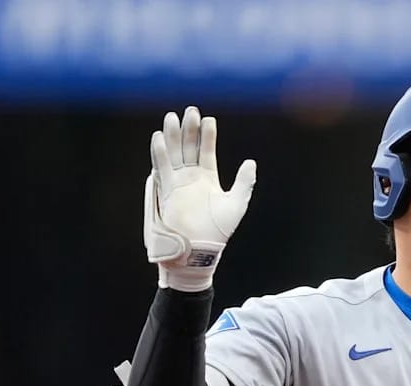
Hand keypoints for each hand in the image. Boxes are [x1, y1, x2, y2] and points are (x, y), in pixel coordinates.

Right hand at [144, 106, 255, 291]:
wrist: (199, 250)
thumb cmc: (219, 231)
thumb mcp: (237, 203)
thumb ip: (244, 183)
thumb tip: (251, 162)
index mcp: (208, 178)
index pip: (206, 151)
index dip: (207, 136)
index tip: (209, 120)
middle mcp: (190, 178)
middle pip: (188, 147)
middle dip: (189, 130)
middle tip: (191, 111)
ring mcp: (177, 183)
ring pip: (173, 153)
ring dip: (172, 136)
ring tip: (173, 117)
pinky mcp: (165, 191)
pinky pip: (161, 168)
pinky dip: (160, 153)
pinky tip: (159, 137)